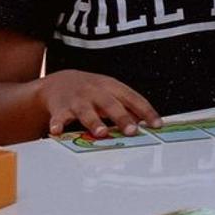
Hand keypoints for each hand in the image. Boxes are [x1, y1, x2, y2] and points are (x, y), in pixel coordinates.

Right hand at [38, 70, 159, 137]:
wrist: (60, 82)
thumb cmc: (92, 91)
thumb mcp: (112, 93)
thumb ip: (128, 107)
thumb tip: (149, 123)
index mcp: (113, 87)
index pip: (133, 98)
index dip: (146, 111)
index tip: (157, 124)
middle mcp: (96, 92)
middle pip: (111, 104)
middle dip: (122, 118)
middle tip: (132, 131)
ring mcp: (78, 100)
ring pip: (86, 111)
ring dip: (94, 122)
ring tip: (102, 132)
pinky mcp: (60, 108)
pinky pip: (58, 117)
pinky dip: (57, 124)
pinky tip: (57, 131)